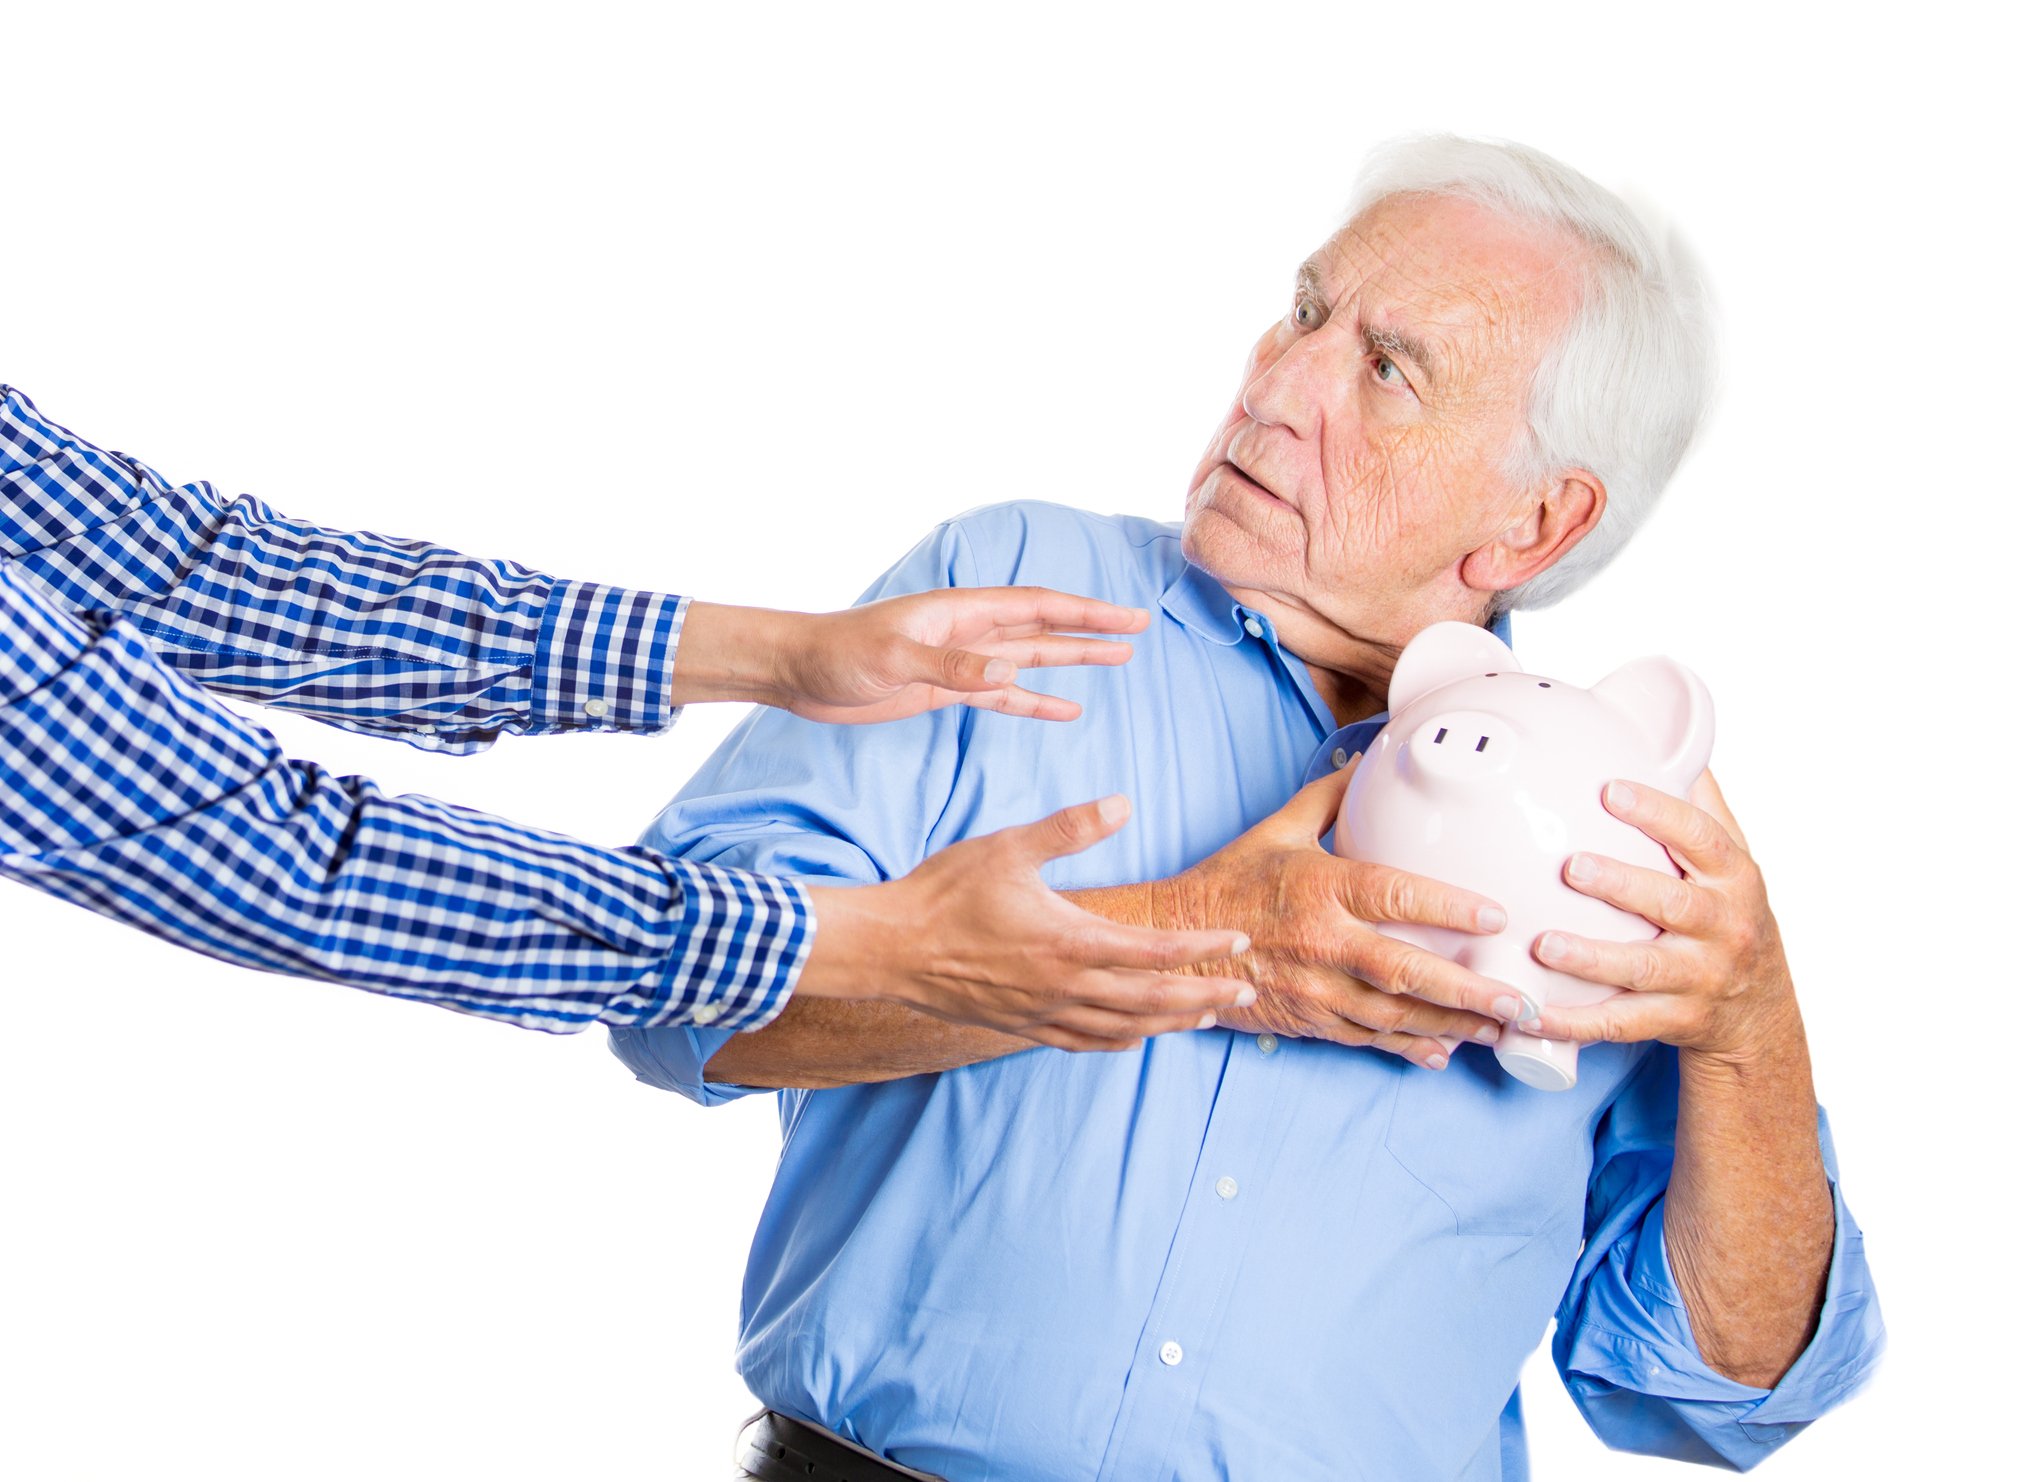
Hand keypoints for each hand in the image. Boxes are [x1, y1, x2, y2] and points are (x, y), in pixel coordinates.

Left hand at [744, 588, 1150, 723]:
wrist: (798, 670)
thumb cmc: (838, 653)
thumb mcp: (895, 659)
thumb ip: (953, 666)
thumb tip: (1010, 673)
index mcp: (961, 612)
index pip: (1038, 608)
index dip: (1086, 612)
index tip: (1128, 616)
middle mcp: (968, 632)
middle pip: (1044, 628)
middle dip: (1091, 630)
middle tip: (1138, 630)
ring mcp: (959, 661)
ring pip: (1029, 659)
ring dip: (1072, 661)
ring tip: (1118, 661)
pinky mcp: (945, 690)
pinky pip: (1002, 697)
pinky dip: (1035, 702)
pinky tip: (1065, 709)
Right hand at [799, 795, 1257, 1050]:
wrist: (889, 948)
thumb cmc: (945, 892)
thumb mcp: (1010, 847)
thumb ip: (1071, 827)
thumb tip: (1123, 802)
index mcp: (1069, 941)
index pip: (1155, 951)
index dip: (1202, 948)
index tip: (1239, 942)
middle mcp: (1064, 986)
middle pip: (1154, 1001)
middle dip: (1205, 998)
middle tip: (1247, 993)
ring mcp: (1044, 1013)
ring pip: (1125, 1028)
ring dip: (1173, 1023)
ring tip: (1208, 1016)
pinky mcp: (1022, 1025)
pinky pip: (1085, 1042)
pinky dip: (1122, 1040)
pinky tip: (1138, 1036)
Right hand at [1131, 762, 1523, 1068]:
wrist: (1173, 944)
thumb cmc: (1228, 883)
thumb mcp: (1276, 829)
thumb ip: (1328, 799)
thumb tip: (1366, 761)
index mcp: (1320, 888)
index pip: (1396, 894)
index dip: (1449, 906)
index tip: (1496, 916)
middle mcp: (1322, 942)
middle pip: (1408, 971)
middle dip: (1470, 990)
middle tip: (1521, 1002)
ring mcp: (1315, 987)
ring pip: (1394, 1015)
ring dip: (1452, 1026)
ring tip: (1500, 1031)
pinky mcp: (1307, 1019)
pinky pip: (1366, 1039)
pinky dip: (1406, 1047)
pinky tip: (1443, 1051)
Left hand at [1525, 770, 1798, 1061]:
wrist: (1759, 1013)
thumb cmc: (1726, 917)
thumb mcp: (1730, 862)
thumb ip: (1700, 806)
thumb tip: (1662, 733)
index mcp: (1734, 878)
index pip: (1702, 838)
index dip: (1659, 813)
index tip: (1611, 791)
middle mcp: (1723, 928)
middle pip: (1673, 904)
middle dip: (1622, 885)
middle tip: (1571, 865)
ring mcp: (1701, 979)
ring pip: (1644, 970)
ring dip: (1592, 958)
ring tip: (1544, 944)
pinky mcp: (1675, 1022)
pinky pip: (1620, 1024)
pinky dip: (1575, 1020)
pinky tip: (1532, 1011)